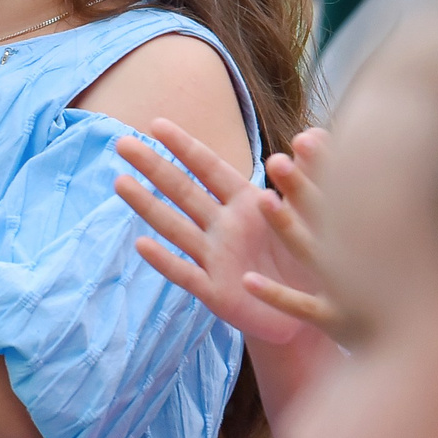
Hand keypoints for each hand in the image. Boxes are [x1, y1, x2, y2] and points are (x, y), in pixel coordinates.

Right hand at [120, 118, 326, 343]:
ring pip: (175, 228)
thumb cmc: (314, 260)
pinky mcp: (215, 293)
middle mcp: (223, 227)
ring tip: (120, 183)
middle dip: (154, 167)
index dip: (184, 147)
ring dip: (148, 205)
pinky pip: (185, 274)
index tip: (157, 124)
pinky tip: (142, 245)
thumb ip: (309, 179)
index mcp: (246, 205)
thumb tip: (313, 134)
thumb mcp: (317, 217)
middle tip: (122, 143)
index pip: (209, 169)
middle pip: (183, 191)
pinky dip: (165, 261)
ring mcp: (215, 258)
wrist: (315, 313)